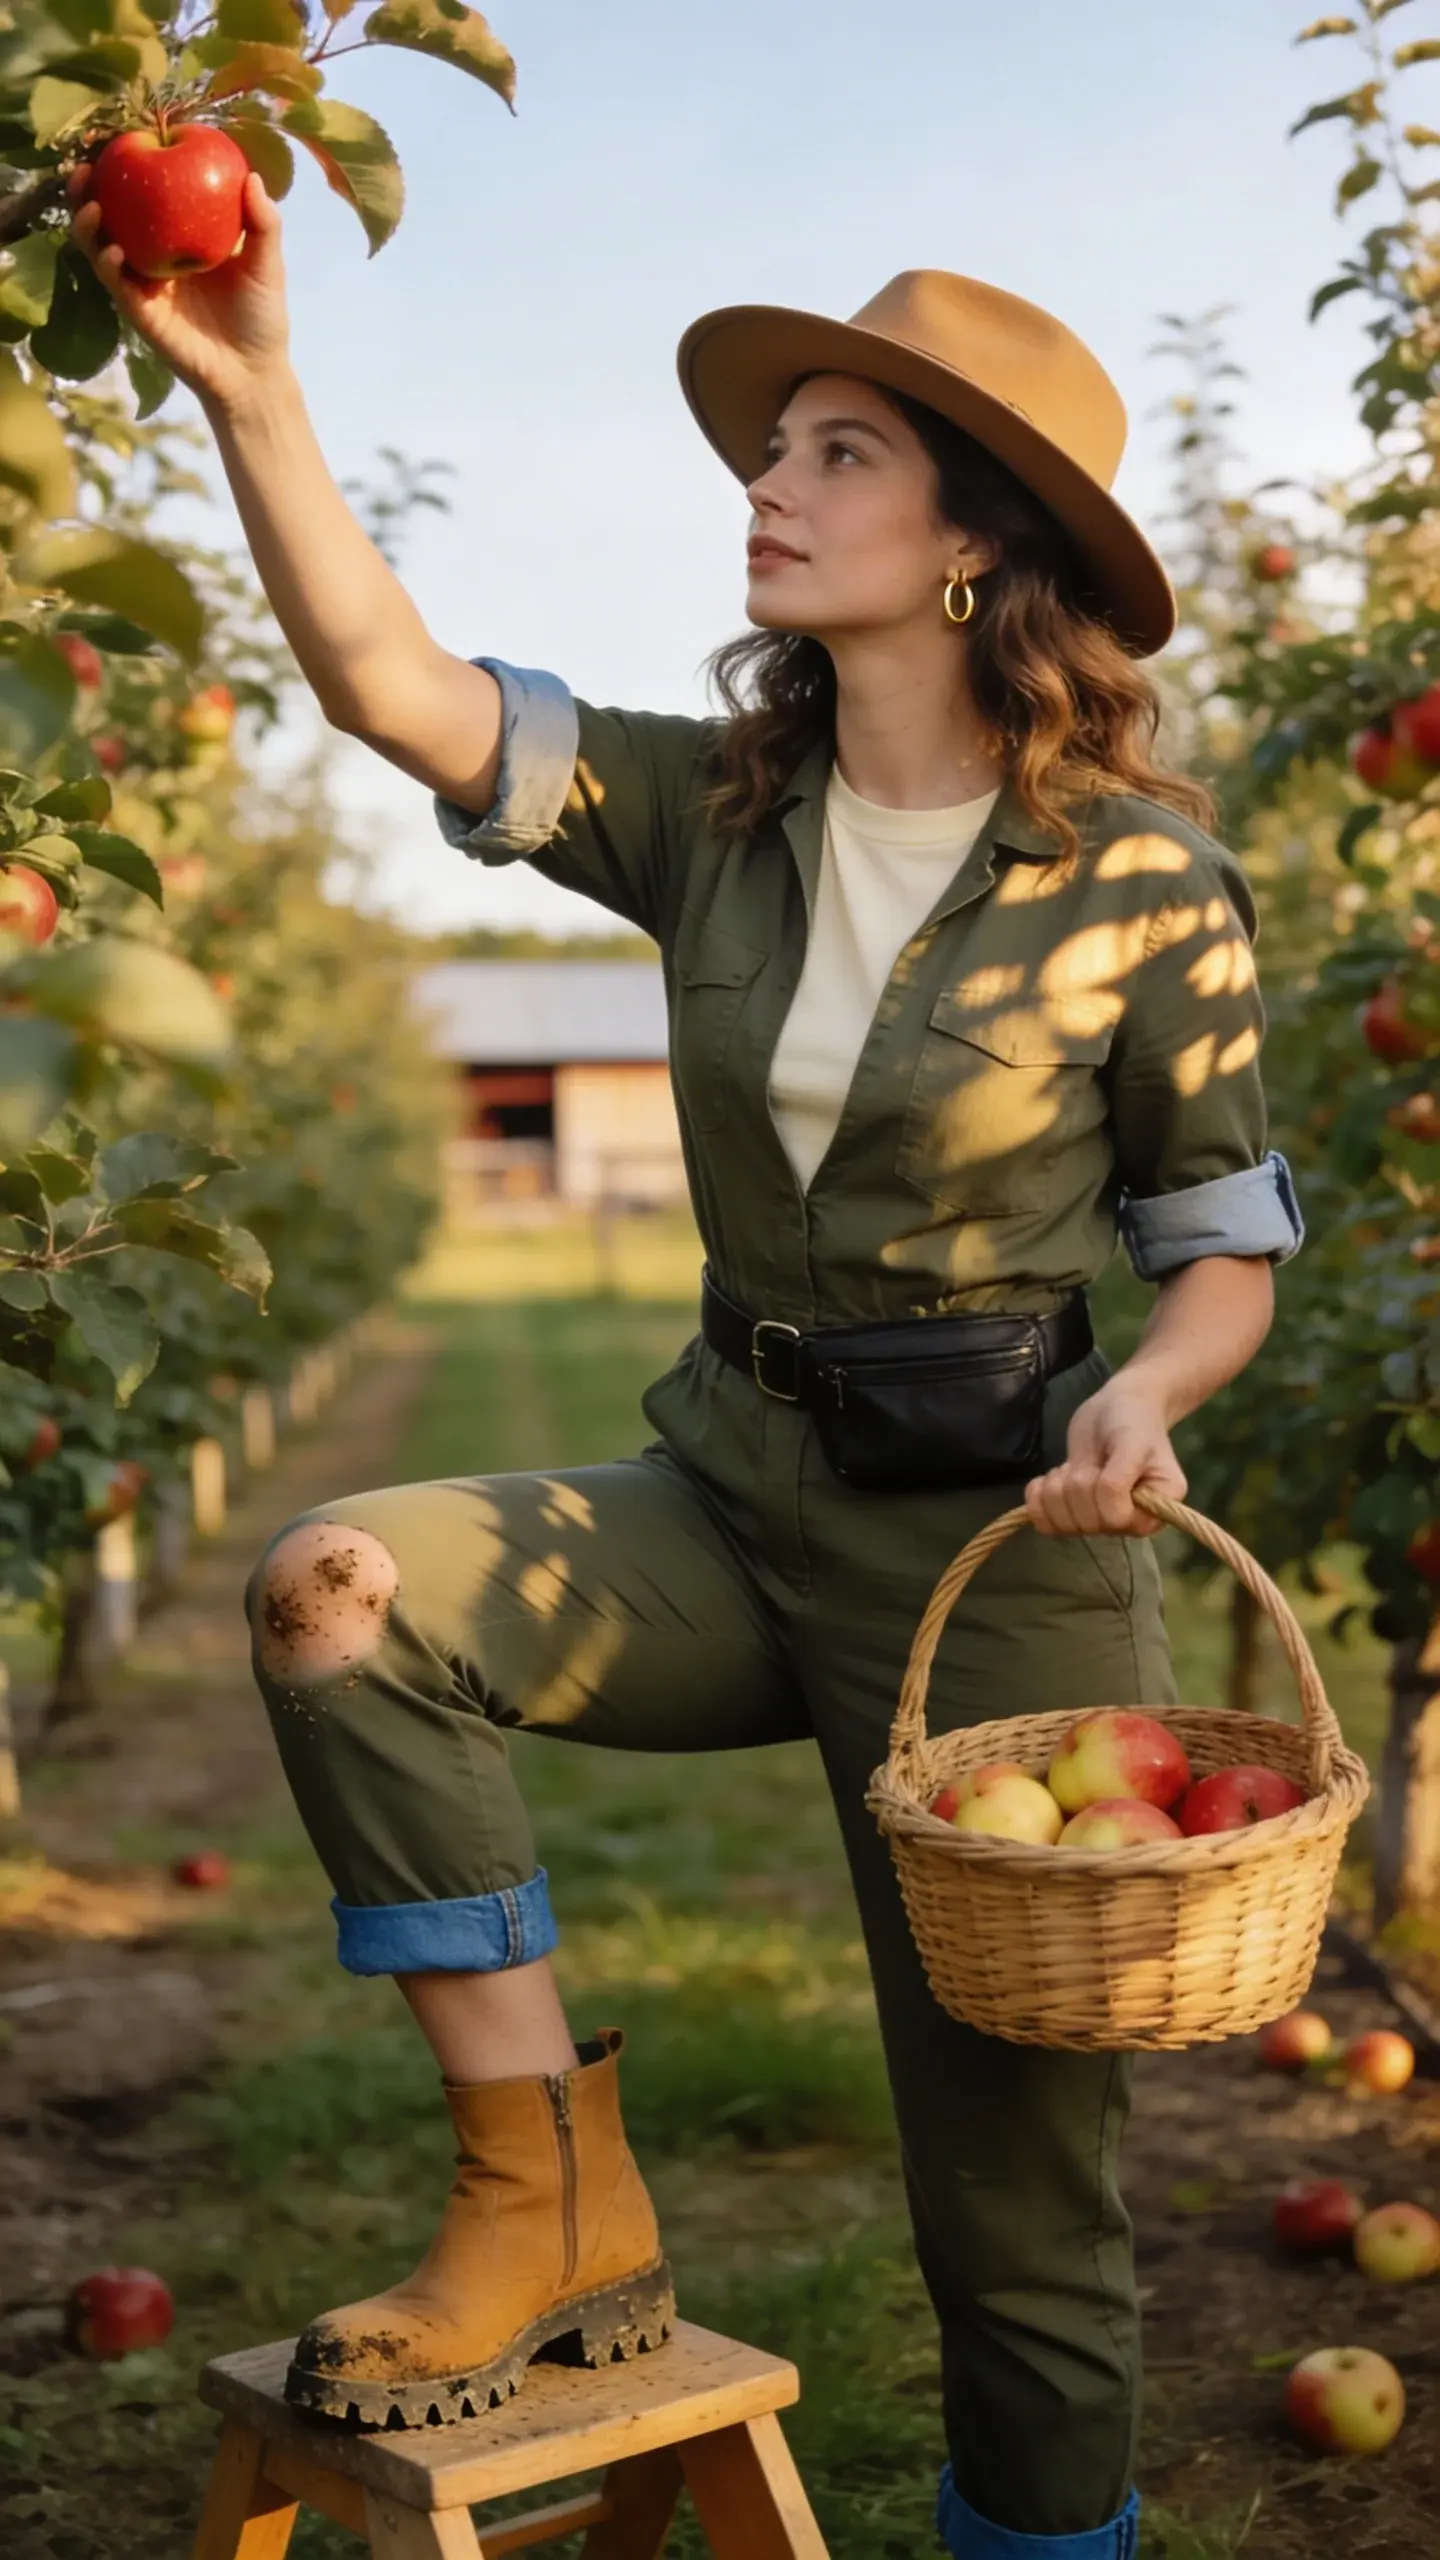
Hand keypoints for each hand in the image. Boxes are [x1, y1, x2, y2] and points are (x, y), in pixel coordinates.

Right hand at [68, 166, 290, 414]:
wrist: (253, 371)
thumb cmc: (261, 316)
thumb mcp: (267, 264)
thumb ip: (263, 223)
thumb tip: (251, 176)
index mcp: (179, 234)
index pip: (146, 193)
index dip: (129, 167)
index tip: (122, 138)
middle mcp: (153, 254)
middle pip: (111, 213)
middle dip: (90, 188)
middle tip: (86, 165)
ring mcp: (142, 282)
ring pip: (101, 244)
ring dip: (88, 222)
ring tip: (91, 204)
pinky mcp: (139, 311)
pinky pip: (115, 282)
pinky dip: (108, 262)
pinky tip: (111, 248)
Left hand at [1023, 1379, 1185, 1538]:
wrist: (1116, 1410)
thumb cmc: (1132, 1422)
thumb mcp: (1131, 1442)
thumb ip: (1120, 1476)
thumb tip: (1108, 1506)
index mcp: (1156, 1511)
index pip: (1115, 1519)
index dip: (1101, 1492)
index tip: (1111, 1463)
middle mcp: (1128, 1523)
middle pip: (1085, 1522)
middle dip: (1079, 1484)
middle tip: (1092, 1461)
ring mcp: (1099, 1522)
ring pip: (1060, 1523)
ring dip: (1057, 1489)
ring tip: (1074, 1466)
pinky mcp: (1072, 1514)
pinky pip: (1043, 1522)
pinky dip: (1037, 1497)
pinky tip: (1050, 1477)